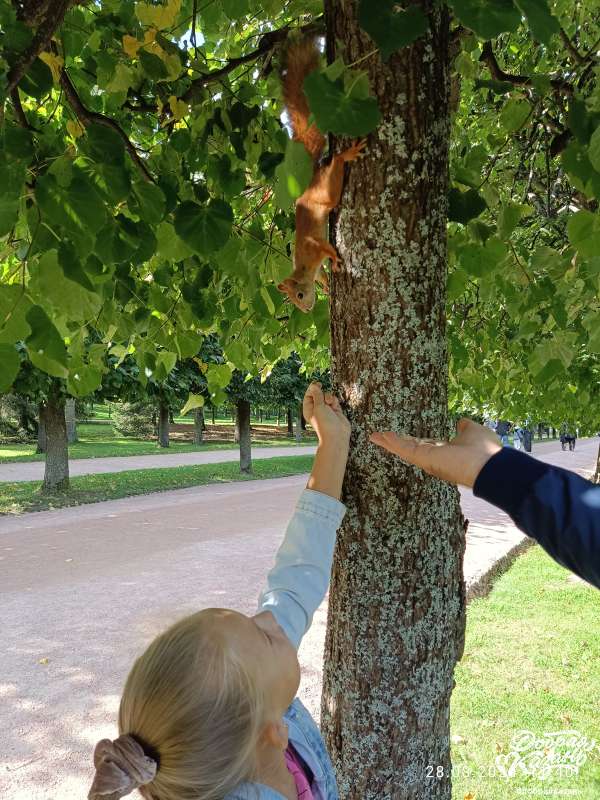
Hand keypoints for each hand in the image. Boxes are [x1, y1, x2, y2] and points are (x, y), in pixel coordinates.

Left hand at [303, 382, 350, 447]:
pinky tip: (335, 407)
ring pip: (327, 396)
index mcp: (308, 409)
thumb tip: (313, 385)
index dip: (312, 388)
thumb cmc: (325, 423)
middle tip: (323, 395)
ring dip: (329, 397)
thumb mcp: (318, 407)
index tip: (317, 383)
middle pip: (318, 394)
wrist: (337, 435)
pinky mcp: (335, 410)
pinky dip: (334, 401)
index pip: (308, 395)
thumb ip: (317, 395)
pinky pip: (334, 400)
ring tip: (330, 404)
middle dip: (322, 394)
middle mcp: (317, 409)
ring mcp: (326, 410)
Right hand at [370, 418, 501, 487]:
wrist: (489, 467)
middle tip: (379, 437)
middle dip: (394, 443)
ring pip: (404, 449)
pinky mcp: (425, 459)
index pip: (424, 446)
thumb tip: (461, 422)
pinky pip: (406, 449)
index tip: (402, 436)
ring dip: (388, 442)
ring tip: (374, 436)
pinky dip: (394, 442)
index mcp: (444, 452)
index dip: (412, 440)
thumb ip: (465, 427)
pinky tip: (381, 436)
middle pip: (409, 448)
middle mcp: (434, 458)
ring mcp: (428, 460)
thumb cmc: (485, 450)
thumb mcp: (474, 432)